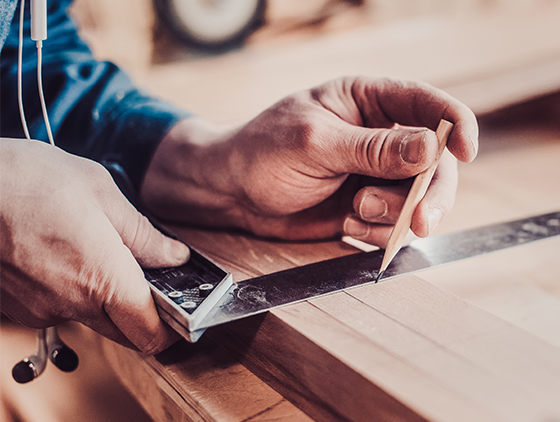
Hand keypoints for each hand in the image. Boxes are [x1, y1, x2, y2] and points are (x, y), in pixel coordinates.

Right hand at [0, 139, 189, 353]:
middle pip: (124, 331)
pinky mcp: (18, 308)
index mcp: (102, 278)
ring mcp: (41, 310)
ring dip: (105, 297)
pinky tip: (65, 255)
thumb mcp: (100, 192)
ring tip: (97, 251)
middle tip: (146, 275)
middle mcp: (72, 304)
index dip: (171, 327)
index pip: (150, 332)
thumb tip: (174, 256)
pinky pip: (60, 308)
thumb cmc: (29, 180)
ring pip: (92, 318)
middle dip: (142, 312)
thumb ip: (143, 233)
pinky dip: (72, 290)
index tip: (181, 310)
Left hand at [141, 77, 477, 246]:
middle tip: (418, 220)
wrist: (232, 194)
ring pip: (417, 199)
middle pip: (435, 163)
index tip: (466, 151)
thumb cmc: (262, 153)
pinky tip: (347, 224)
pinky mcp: (367, 209)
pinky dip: (377, 232)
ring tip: (354, 211)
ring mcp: (374, 176)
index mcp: (368, 101)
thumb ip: (371, 148)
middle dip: (430, 193)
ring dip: (393, 214)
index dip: (456, 125)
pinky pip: (394, 226)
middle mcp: (379, 138)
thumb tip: (433, 149)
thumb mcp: (314, 144)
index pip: (428, 105)